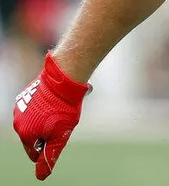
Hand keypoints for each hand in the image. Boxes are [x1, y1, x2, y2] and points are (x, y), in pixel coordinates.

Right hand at [13, 52, 91, 180]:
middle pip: (33, 137)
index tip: (58, 136)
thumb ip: (50, 155)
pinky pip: (33, 109)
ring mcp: (20, 108)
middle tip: (60, 122)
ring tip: (58, 111)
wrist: (63, 79)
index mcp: (25, 134)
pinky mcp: (25, 96)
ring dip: (44, 121)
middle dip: (46, 134)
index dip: (47, 148)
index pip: (33, 152)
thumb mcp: (61, 135)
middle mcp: (18, 122)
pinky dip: (42, 109)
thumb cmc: (64, 108)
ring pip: (33, 122)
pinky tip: (53, 102)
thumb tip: (41, 175)